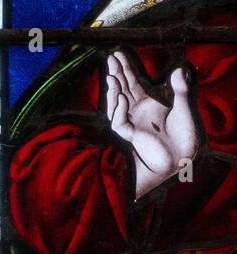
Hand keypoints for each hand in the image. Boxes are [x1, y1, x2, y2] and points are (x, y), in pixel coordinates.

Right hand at [105, 51, 198, 198]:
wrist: (183, 158)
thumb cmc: (185, 135)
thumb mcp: (185, 108)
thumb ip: (181, 89)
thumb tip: (180, 69)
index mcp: (149, 103)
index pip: (133, 82)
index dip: (126, 68)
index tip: (118, 54)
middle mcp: (137, 111)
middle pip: (122, 89)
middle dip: (115, 74)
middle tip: (109, 58)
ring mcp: (131, 123)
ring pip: (116, 104)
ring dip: (113, 90)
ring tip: (111, 75)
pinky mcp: (130, 135)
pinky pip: (119, 121)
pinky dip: (118, 110)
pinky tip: (121, 98)